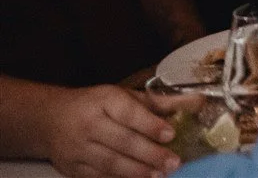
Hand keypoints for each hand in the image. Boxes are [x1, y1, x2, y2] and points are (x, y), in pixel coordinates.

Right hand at [43, 85, 193, 177]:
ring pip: (110, 163)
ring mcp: (77, 149)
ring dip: (137, 171)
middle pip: (122, 141)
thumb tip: (199, 102)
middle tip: (174, 162)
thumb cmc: (98, 105)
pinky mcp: (71, 168)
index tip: (170, 134)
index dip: (150, 125)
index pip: (129, 113)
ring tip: (160, 175)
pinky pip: (97, 177)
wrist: (51, 119)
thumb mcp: (126, 96)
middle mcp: (89, 124)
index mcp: (104, 100)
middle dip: (149, 154)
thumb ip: (161, 102)